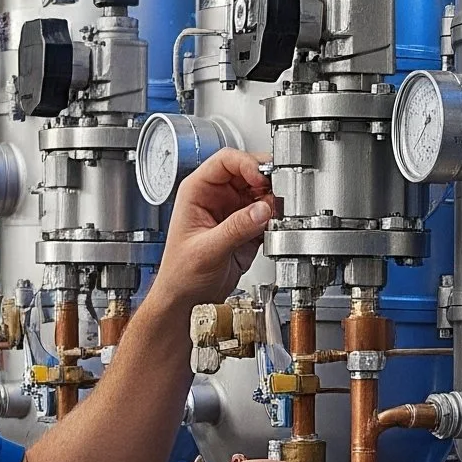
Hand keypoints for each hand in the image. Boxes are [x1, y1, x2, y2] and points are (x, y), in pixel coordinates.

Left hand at [156, 149, 274, 309]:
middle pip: (249, 173)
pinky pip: (268, 215)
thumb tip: (262, 210)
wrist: (188, 300)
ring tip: (278, 215)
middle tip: (279, 193)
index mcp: (198, 191)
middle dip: (267, 182)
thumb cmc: (182, 274)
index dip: (247, 164)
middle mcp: (217, 197)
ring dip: (274, 202)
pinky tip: (275, 229)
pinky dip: (276, 220)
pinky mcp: (248, 229)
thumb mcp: (207, 250)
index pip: (226, 161)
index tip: (262, 179)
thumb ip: (236, 228)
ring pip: (263, 193)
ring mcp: (234, 212)